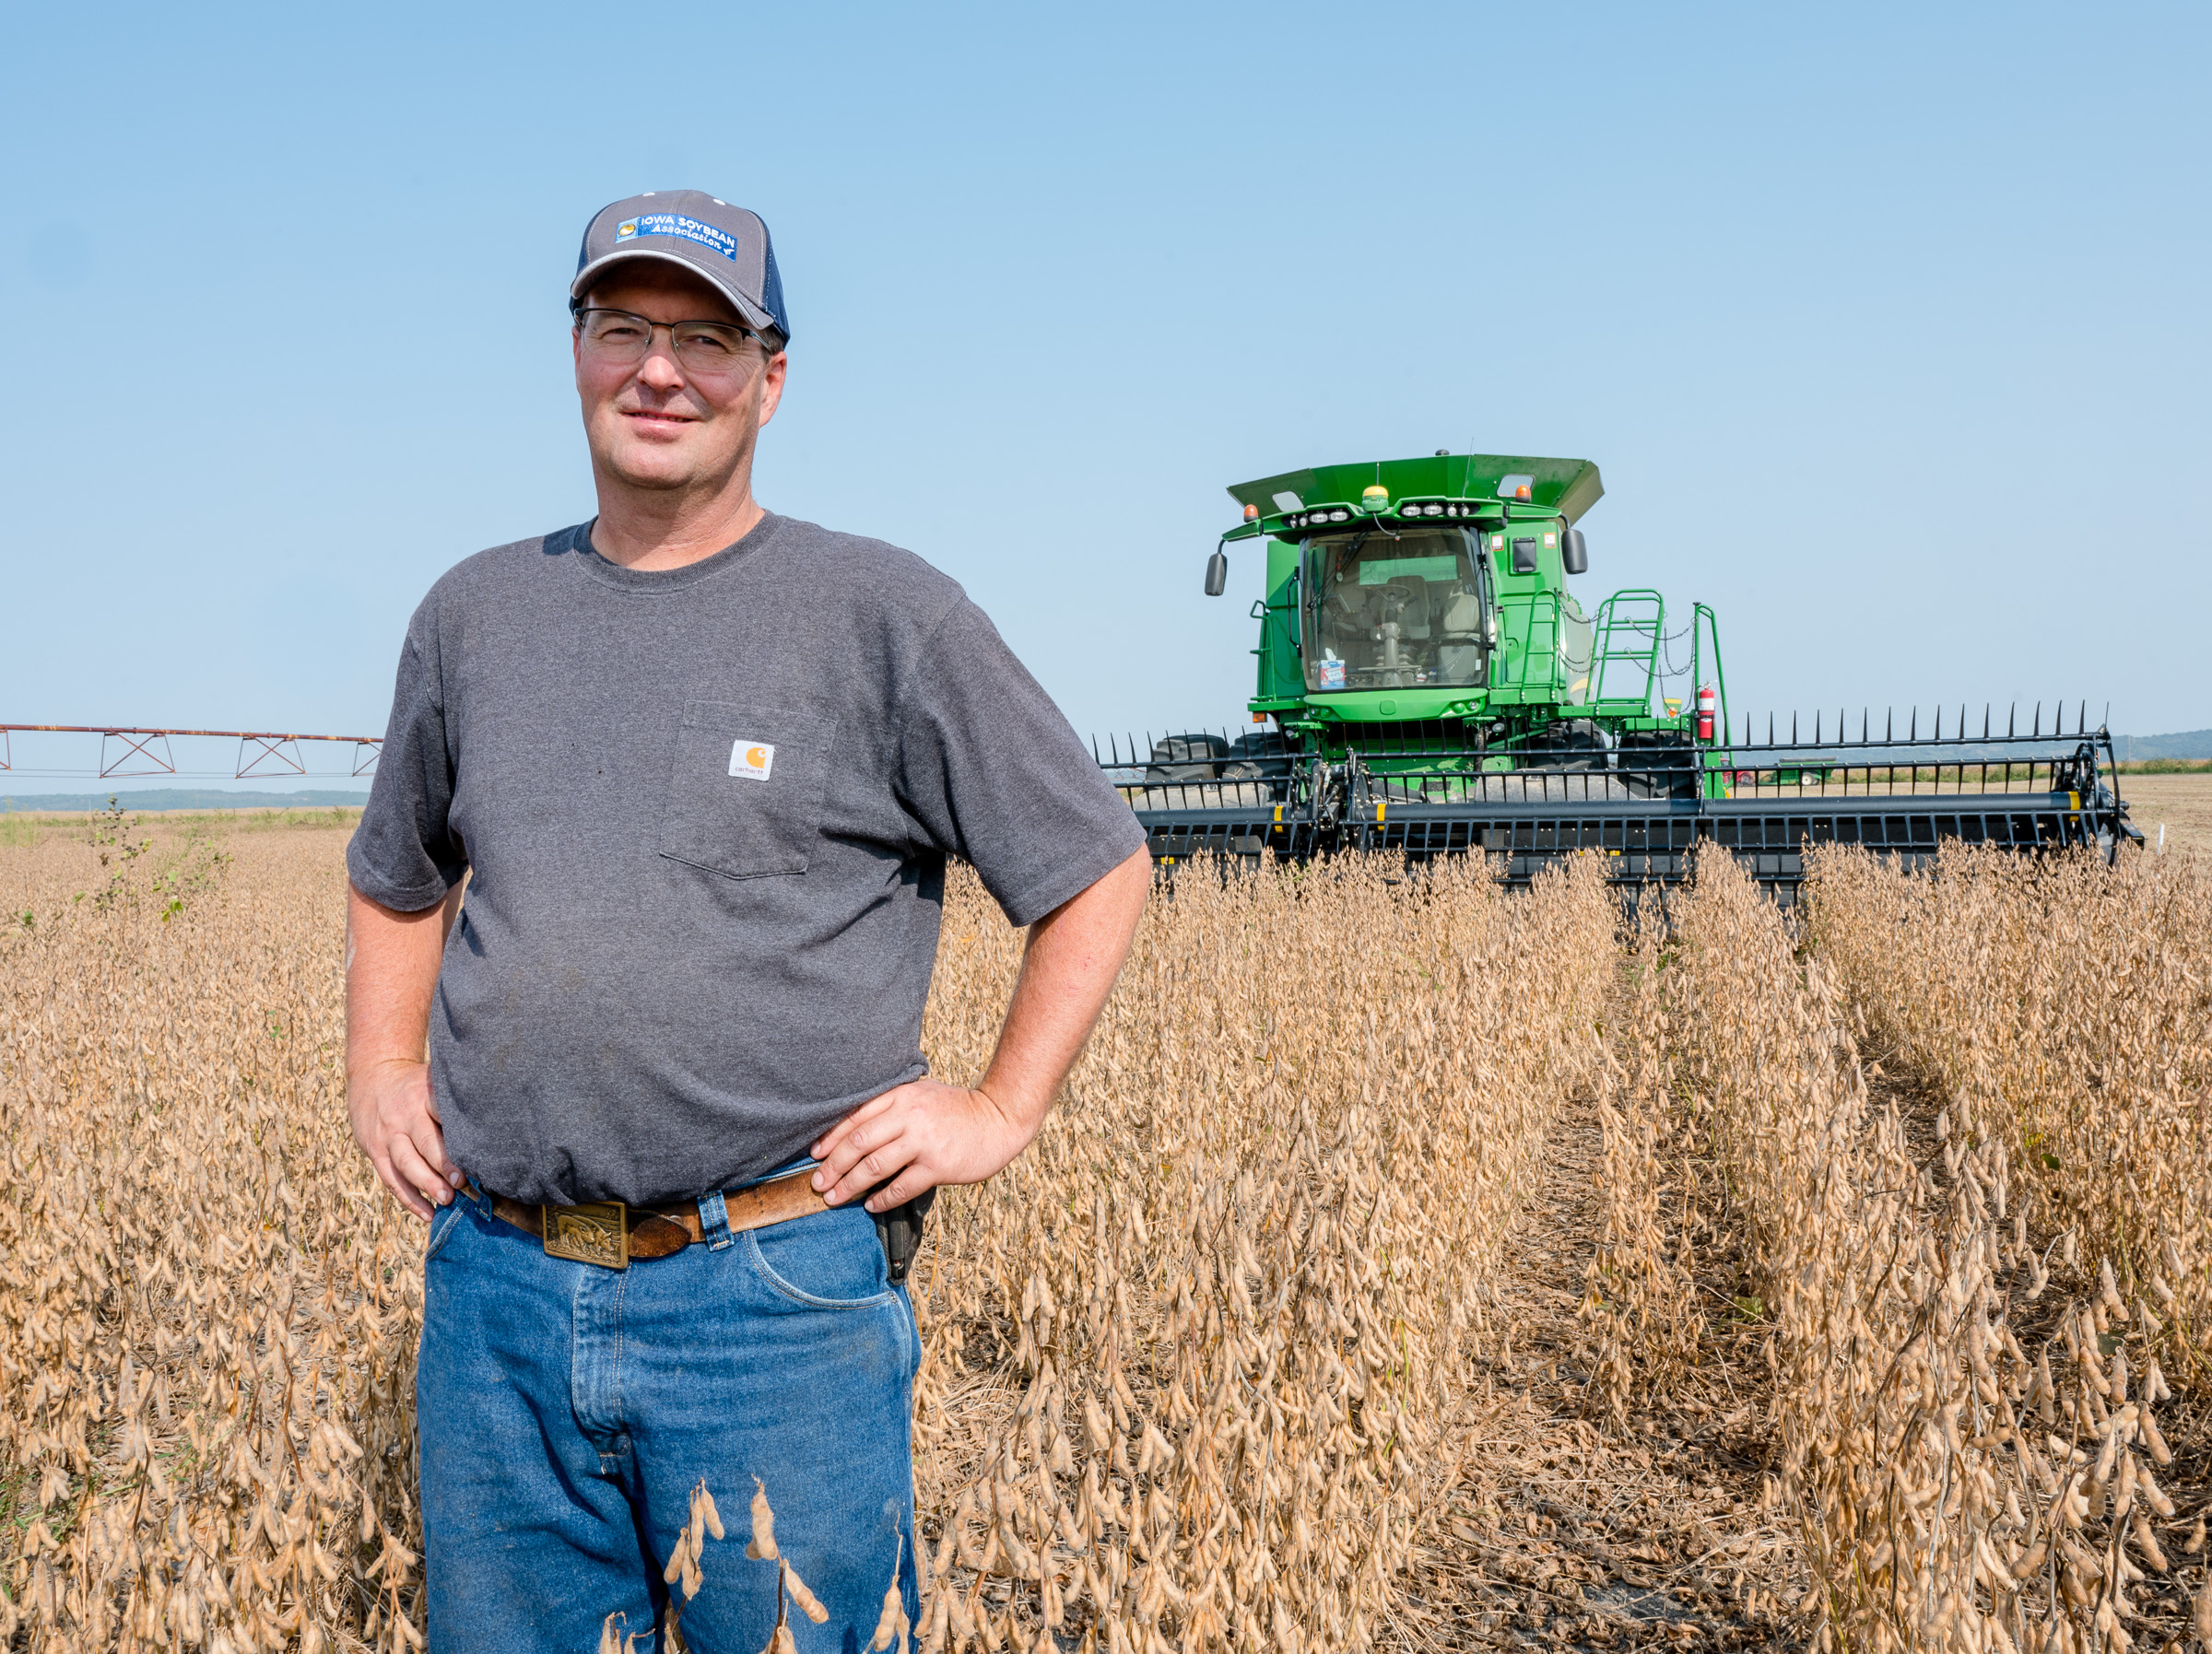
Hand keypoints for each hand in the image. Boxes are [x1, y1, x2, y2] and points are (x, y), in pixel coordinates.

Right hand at [349, 1056, 463, 1220]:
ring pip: (405, 1163)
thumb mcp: (435, 1080)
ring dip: (426, 1184)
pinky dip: (409, 1200)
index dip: (459, 1133)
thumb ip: (456, 1102)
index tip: (477, 1152)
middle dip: (444, 1164)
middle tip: (462, 1183)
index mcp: (425, 1095)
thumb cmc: (417, 1085)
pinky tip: (428, 1214)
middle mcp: (405, 1115)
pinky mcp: (375, 1150)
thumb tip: (492, 1129)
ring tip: (446, 1200)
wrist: (373, 1076)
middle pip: (424, 1142)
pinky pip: (391, 1179)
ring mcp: (387, 1134)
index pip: (443, 1113)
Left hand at [808, 1079, 1035, 1211]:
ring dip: (850, 1186)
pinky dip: (882, 1199)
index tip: (815, 1155)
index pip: (855, 1118)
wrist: (999, 1118)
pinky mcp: (937, 1165)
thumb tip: (856, 1129)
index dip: (830, 1139)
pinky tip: (871, 1205)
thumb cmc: (958, 1108)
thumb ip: (893, 1105)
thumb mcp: (923, 1094)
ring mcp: (923, 1141)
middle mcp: (909, 1116)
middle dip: (833, 1166)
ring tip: (834, 1198)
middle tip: (818, 1183)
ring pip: (874, 1167)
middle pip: (858, 1143)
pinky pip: (901, 1187)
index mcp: (901, 1096)